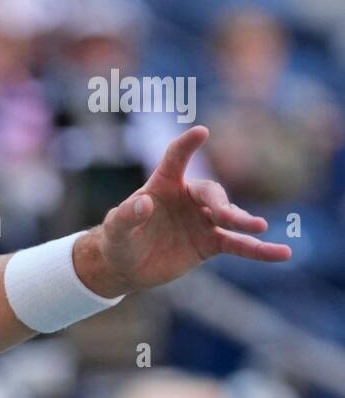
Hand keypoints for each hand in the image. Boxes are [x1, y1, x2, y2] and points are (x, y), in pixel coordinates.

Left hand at [74, 125, 292, 296]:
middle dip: (221, 204)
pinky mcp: (210, 243)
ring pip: (229, 216)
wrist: (126, 266)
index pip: (175, 159)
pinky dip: (259, 249)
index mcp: (162, 185)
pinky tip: (282, 253)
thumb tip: (143, 202)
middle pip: (210, 193)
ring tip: (259, 227)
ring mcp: (202, 220)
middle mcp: (187, 198)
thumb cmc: (118, 239)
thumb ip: (126, 215)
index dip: (186, 146)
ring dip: (243, 221)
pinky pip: (238, 244)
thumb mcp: (116, 229)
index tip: (201, 132)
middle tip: (227, 217)